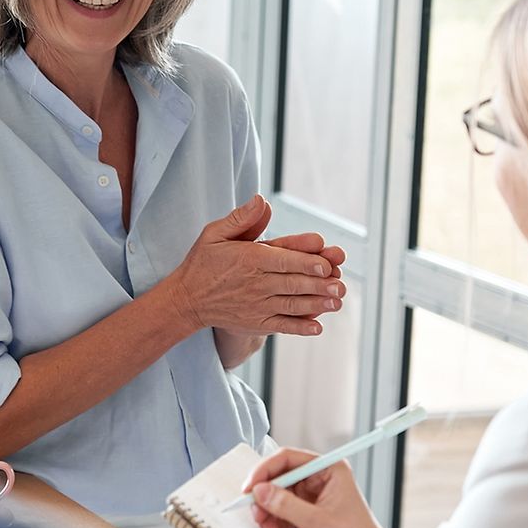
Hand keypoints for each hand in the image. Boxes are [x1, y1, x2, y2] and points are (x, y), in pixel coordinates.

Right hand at [165, 195, 346, 336]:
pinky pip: (282, 325)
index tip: (326, 264)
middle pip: (292, 283)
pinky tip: (317, 327)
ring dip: (316, 304)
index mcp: (249, 259)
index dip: (306, 262)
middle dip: (318, 284)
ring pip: (292, 304)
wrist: (187, 300)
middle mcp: (255, 283)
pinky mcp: (256, 323)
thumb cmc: (203, 262)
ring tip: (337, 302)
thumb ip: (241, 218)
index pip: (283, 260)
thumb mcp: (215, 233)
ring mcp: (257, 306)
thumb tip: (261, 200)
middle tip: (340, 284)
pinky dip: (300, 327)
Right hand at [242, 448, 411, 527]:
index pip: (288, 459)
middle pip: (279, 480)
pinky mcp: (307, 516)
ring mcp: (312, 499)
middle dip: (266, 501)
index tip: (251, 487)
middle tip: (258, 515)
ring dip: (270, 518)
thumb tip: (261, 491)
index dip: (265, 471)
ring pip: (277, 500)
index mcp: (328, 470)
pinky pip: (282, 516)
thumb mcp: (318, 522)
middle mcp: (319, 480)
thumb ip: (286, 505)